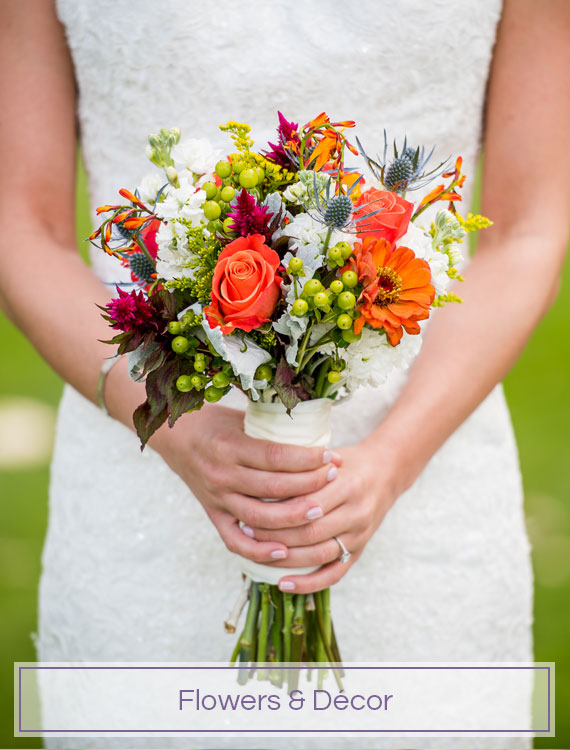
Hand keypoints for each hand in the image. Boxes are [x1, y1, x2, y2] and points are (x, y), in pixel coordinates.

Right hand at [150, 404, 341, 565]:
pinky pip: (236, 542)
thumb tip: (317, 434)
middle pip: (273, 488)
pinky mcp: (213, 515)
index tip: (330, 456)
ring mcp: (217, 499)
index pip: (276, 456)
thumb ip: (272, 430)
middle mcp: (222, 475)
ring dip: (292, 518)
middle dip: (309, 485)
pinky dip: (260, 551)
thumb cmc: (215, 423)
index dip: (307, 459)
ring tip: (320, 511)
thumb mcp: (242, 418)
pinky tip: (285, 551)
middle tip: (335, 478)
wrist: (174, 436)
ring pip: (259, 518)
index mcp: (229, 447)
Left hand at [243, 437, 406, 592]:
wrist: (386, 472)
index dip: (276, 511)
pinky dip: (308, 583)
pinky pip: (334, 574)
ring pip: (318, 555)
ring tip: (259, 554)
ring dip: (286, 559)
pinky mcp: (359, 550)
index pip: (306, 504)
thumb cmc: (346, 462)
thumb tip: (259, 483)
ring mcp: (359, 535)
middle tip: (247, 532)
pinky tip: (283, 584)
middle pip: (309, 532)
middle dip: (275, 535)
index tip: (250, 510)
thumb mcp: (326, 457)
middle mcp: (356, 512)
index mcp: (347, 485)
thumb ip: (301, 470)